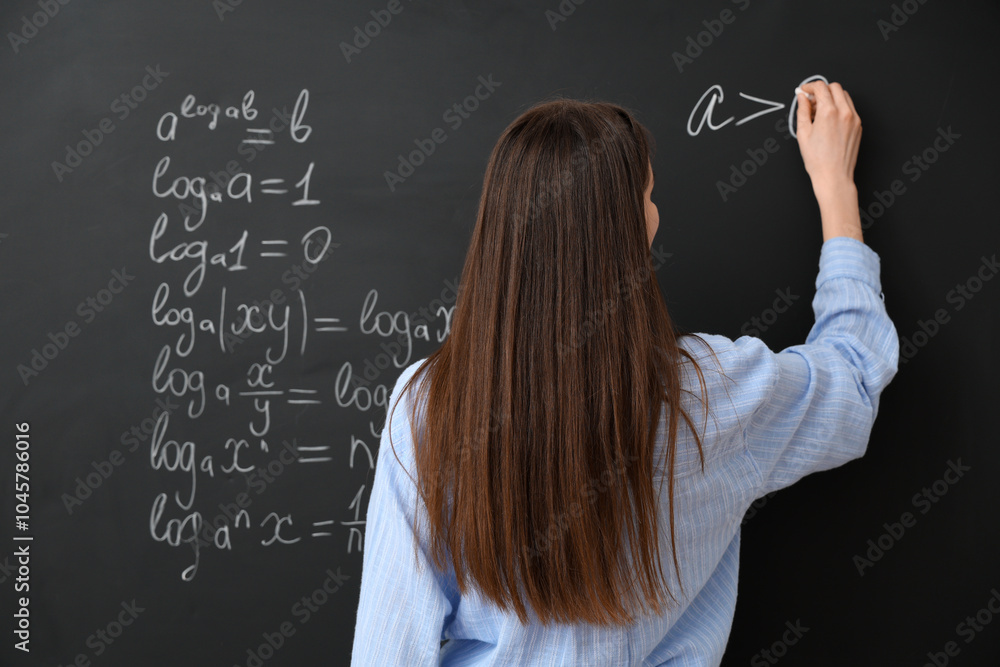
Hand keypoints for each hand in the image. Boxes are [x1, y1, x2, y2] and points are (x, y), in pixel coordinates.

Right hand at [796, 80, 861, 198]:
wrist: (833, 176)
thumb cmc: (817, 159)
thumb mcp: (803, 133)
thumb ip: (802, 111)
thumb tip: (802, 98)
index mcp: (829, 112)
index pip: (821, 87)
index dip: (809, 87)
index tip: (804, 91)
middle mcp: (844, 112)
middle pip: (835, 87)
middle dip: (821, 90)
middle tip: (811, 101)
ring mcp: (854, 118)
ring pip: (844, 96)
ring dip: (832, 97)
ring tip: (819, 111)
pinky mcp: (858, 126)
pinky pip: (849, 108)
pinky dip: (839, 107)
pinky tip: (829, 120)